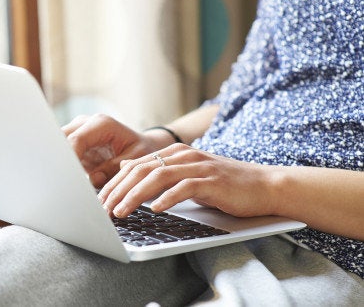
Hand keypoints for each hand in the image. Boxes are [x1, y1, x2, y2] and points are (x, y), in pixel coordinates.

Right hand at [62, 114, 173, 187]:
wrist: (142, 146)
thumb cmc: (142, 151)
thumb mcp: (136, 160)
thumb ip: (114, 169)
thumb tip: (93, 179)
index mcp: (101, 124)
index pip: (75, 140)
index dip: (68, 159)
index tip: (68, 178)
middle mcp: (85, 125)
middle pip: (60, 141)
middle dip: (60, 162)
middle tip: (64, 183)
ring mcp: (77, 133)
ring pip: (57, 148)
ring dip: (61, 166)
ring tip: (67, 184)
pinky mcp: (73, 145)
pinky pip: (62, 156)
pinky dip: (64, 168)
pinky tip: (69, 182)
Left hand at [98, 143, 277, 217]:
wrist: (264, 186)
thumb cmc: (224, 185)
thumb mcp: (186, 174)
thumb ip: (158, 171)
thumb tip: (126, 168)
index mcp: (174, 153)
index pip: (135, 166)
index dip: (115, 184)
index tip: (101, 201)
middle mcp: (183, 156)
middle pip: (141, 170)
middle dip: (119, 190)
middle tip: (104, 208)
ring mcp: (198, 166)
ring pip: (158, 177)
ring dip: (135, 196)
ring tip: (121, 211)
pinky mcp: (212, 180)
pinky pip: (185, 188)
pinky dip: (167, 198)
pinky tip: (154, 209)